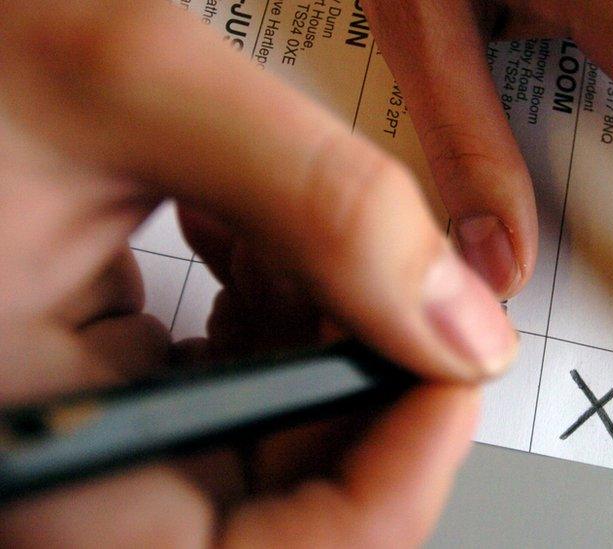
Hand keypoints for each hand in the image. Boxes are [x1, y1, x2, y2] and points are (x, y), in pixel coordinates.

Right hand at [0, 2, 514, 545]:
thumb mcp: (139, 89)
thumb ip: (324, 207)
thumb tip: (462, 331)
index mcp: (30, 428)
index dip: (383, 496)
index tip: (452, 382)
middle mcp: (56, 445)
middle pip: (275, 507)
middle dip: (369, 390)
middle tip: (409, 282)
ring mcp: (82, 417)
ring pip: (265, 444)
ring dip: (328, 339)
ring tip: (300, 225)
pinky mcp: (100, 373)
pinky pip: (231, 391)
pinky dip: (282, 316)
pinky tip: (263, 231)